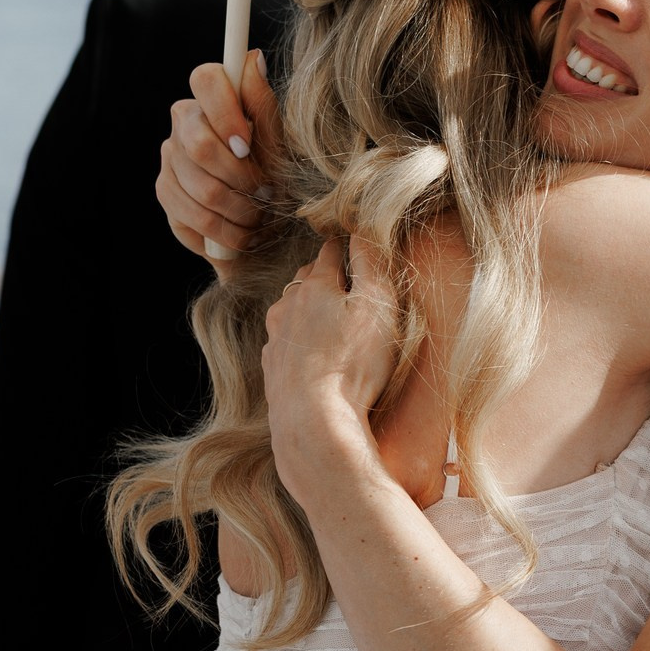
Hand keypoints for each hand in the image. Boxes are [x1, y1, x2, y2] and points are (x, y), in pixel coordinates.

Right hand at [156, 52, 281, 279]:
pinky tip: (240, 232)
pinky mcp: (165, 192)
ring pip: (201, 188)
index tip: (247, 146)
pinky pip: (192, 215)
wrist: (264, 220)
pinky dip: (225, 230)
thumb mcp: (277, 140)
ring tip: (260, 217)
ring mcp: (169, 157)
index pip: (205, 79)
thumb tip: (253, 57)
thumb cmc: (274, 171)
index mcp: (212, 97)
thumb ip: (262, 104)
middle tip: (266, 193)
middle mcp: (184, 121)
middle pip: (200, 144)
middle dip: (240, 177)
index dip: (225, 113)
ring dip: (240, 210)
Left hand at [262, 237, 400, 499]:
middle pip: (306, 279)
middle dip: (324, 274)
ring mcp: (275, 339)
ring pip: (290, 310)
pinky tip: (312, 355)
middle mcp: (287, 307)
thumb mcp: (377, 304)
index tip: (352, 239)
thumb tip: (361, 227)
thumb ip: (371, 262)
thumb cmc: (353, 363)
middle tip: (345, 278)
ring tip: (329, 318)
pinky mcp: (272, 371)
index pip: (329, 251)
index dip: (344, 244)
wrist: (314, 423)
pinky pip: (285, 344)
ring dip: (307, 308)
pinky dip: (299, 342)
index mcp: (315, 286)